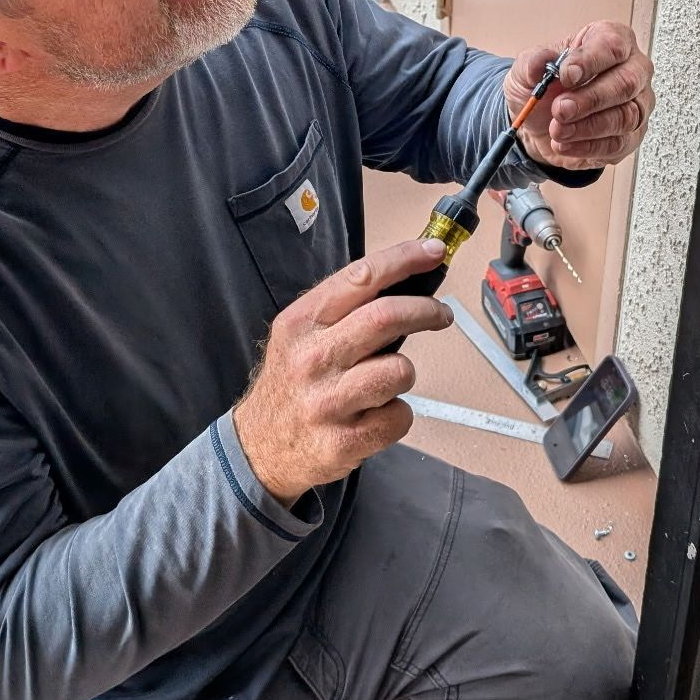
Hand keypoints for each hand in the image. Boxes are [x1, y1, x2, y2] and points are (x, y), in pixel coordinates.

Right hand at [232, 239, 454, 501]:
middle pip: (386, 317)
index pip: (361, 277)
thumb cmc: (291, 384)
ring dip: (404, 371)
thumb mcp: (299, 335)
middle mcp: (311, 359)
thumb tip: (405, 282)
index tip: (435, 252)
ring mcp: (328, 402)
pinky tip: (376, 414)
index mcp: (301, 323)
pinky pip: (400, 416)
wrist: (259, 447)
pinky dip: (397, 414)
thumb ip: (344, 309)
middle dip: (425, 310)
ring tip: (386, 379)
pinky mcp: (345, 441)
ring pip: (400, 370)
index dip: (405, 260)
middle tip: (439, 314)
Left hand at [503, 20, 654, 170]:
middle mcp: (632, 69)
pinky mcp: (632, 135)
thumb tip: (539, 63)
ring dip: (588, 127)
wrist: (539, 124)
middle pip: (627, 83)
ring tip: (557, 130)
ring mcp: (637, 104)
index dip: (590, 61)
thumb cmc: (544, 88)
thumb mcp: (527, 70)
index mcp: (609, 40)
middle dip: (590, 99)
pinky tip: (565, 144)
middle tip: (560, 109)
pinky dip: (588, 146)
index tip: (566, 75)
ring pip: (626, 116)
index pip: (612, 45)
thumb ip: (532, 62)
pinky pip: (618, 143)